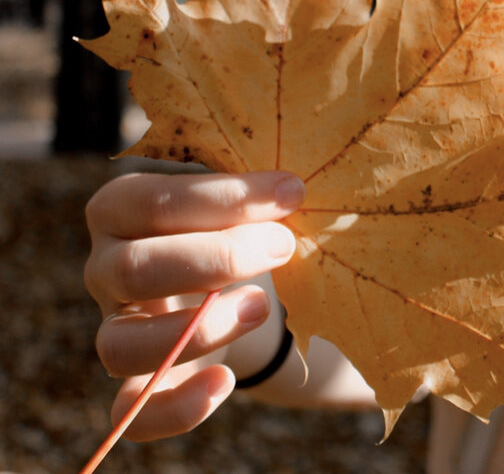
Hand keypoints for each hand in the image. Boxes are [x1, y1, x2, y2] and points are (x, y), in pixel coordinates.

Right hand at [84, 171, 302, 439]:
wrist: (240, 282)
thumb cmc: (241, 223)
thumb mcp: (244, 198)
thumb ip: (257, 191)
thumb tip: (295, 189)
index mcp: (122, 210)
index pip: (154, 201)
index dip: (223, 198)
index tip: (290, 193)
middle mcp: (106, 270)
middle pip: (133, 269)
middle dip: (216, 257)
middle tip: (283, 245)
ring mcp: (116, 329)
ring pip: (121, 346)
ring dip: (198, 329)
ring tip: (262, 306)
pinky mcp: (138, 384)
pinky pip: (133, 414)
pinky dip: (176, 407)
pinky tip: (225, 382)